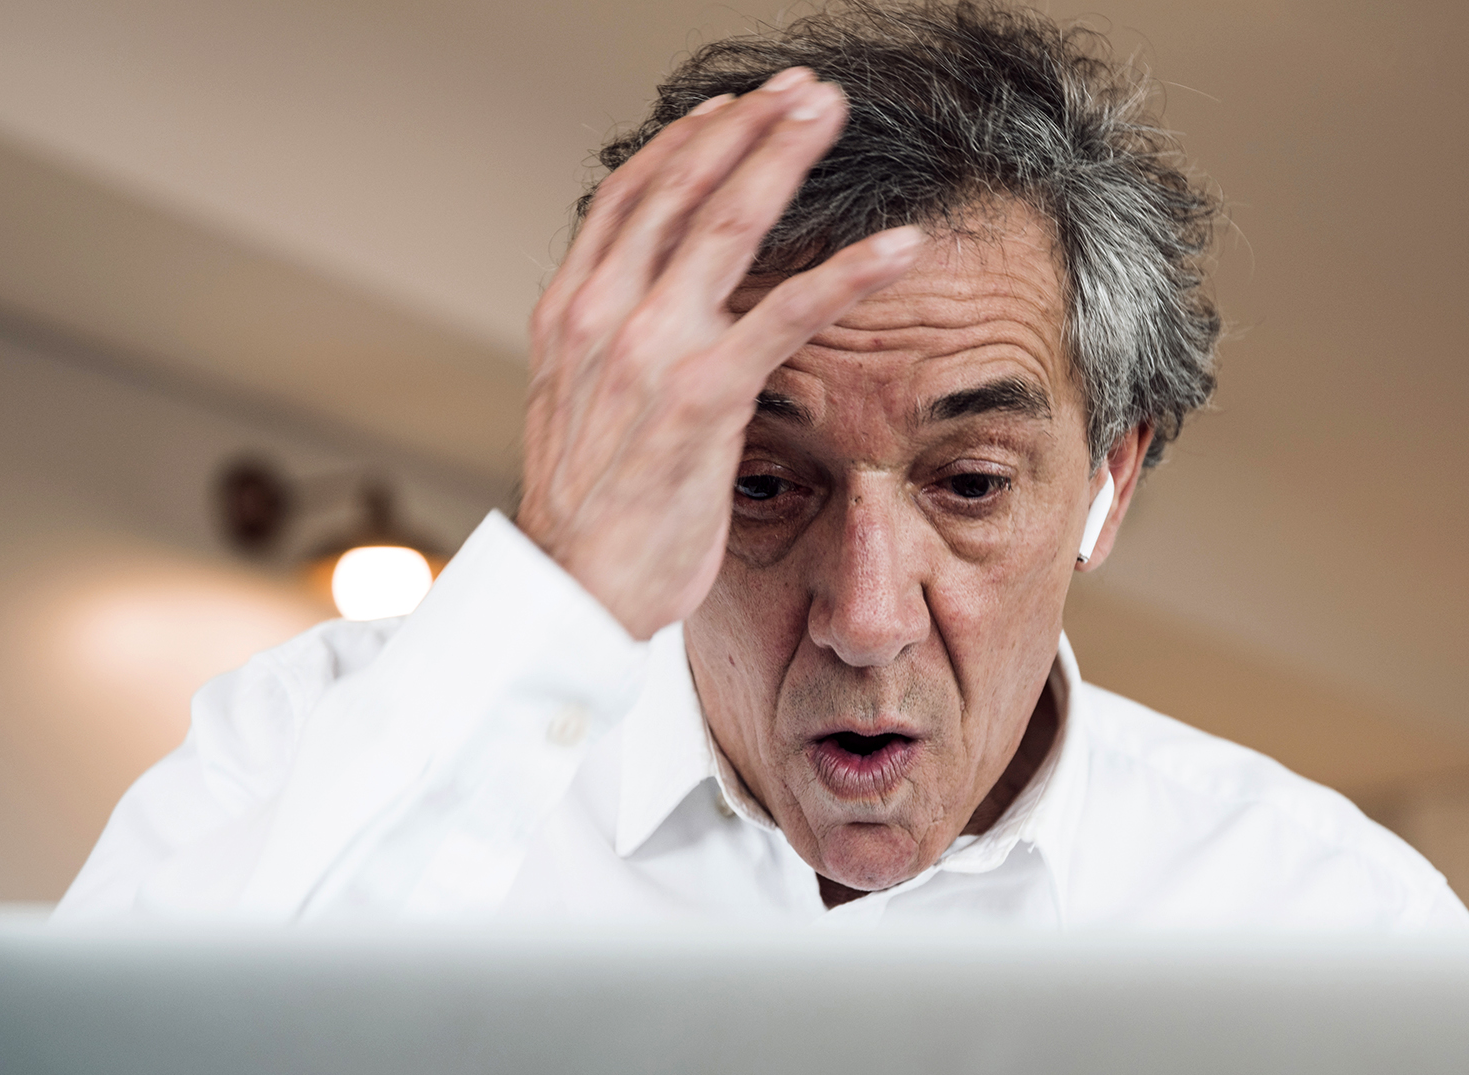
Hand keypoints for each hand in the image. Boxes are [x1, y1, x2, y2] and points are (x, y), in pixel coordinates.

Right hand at [517, 67, 926, 638]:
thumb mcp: (581, 410)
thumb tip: (650, 315)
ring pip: (730, 224)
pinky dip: (850, 273)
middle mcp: (602, 314)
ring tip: (835, 116)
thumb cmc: (590, 515)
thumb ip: (611, 351)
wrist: (571, 591)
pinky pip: (789, 314)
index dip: (685, 143)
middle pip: (682, 187)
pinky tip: (899, 246)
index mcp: (569, 312)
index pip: (628, 197)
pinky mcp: (706, 395)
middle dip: (748, 125)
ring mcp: (652, 349)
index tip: (731, 107)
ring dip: (788, 158)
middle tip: (801, 88)